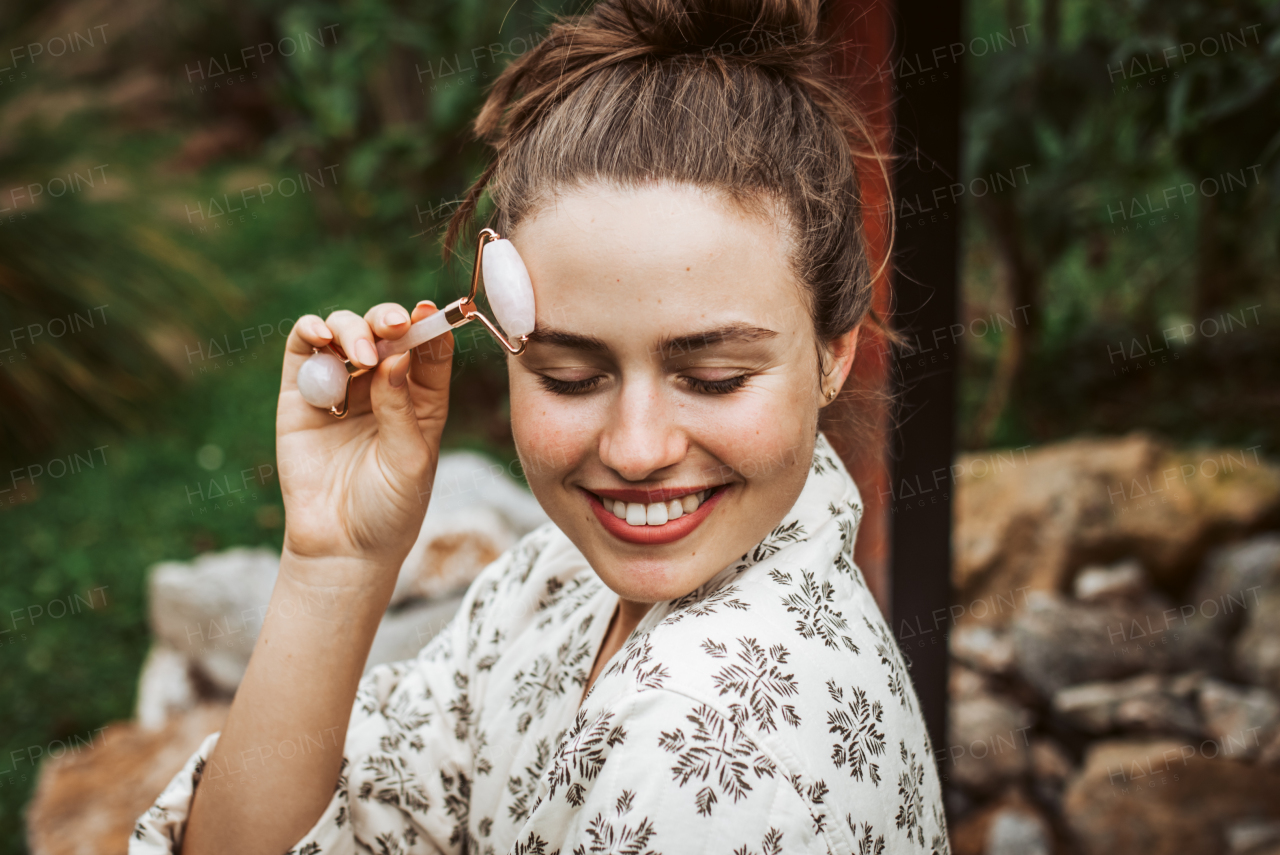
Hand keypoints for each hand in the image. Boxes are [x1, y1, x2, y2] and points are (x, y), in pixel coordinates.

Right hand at [275, 301, 453, 576]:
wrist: (343, 546)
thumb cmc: (390, 507)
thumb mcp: (409, 460)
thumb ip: (402, 408)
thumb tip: (397, 357)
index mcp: (421, 398)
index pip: (429, 349)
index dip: (430, 324)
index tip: (429, 312)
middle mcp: (382, 385)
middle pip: (385, 332)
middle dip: (389, 320)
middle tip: (393, 328)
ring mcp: (342, 386)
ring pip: (345, 331)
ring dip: (353, 329)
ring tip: (361, 356)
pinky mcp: (301, 394)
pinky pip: (303, 350)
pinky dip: (310, 331)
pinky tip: (320, 336)